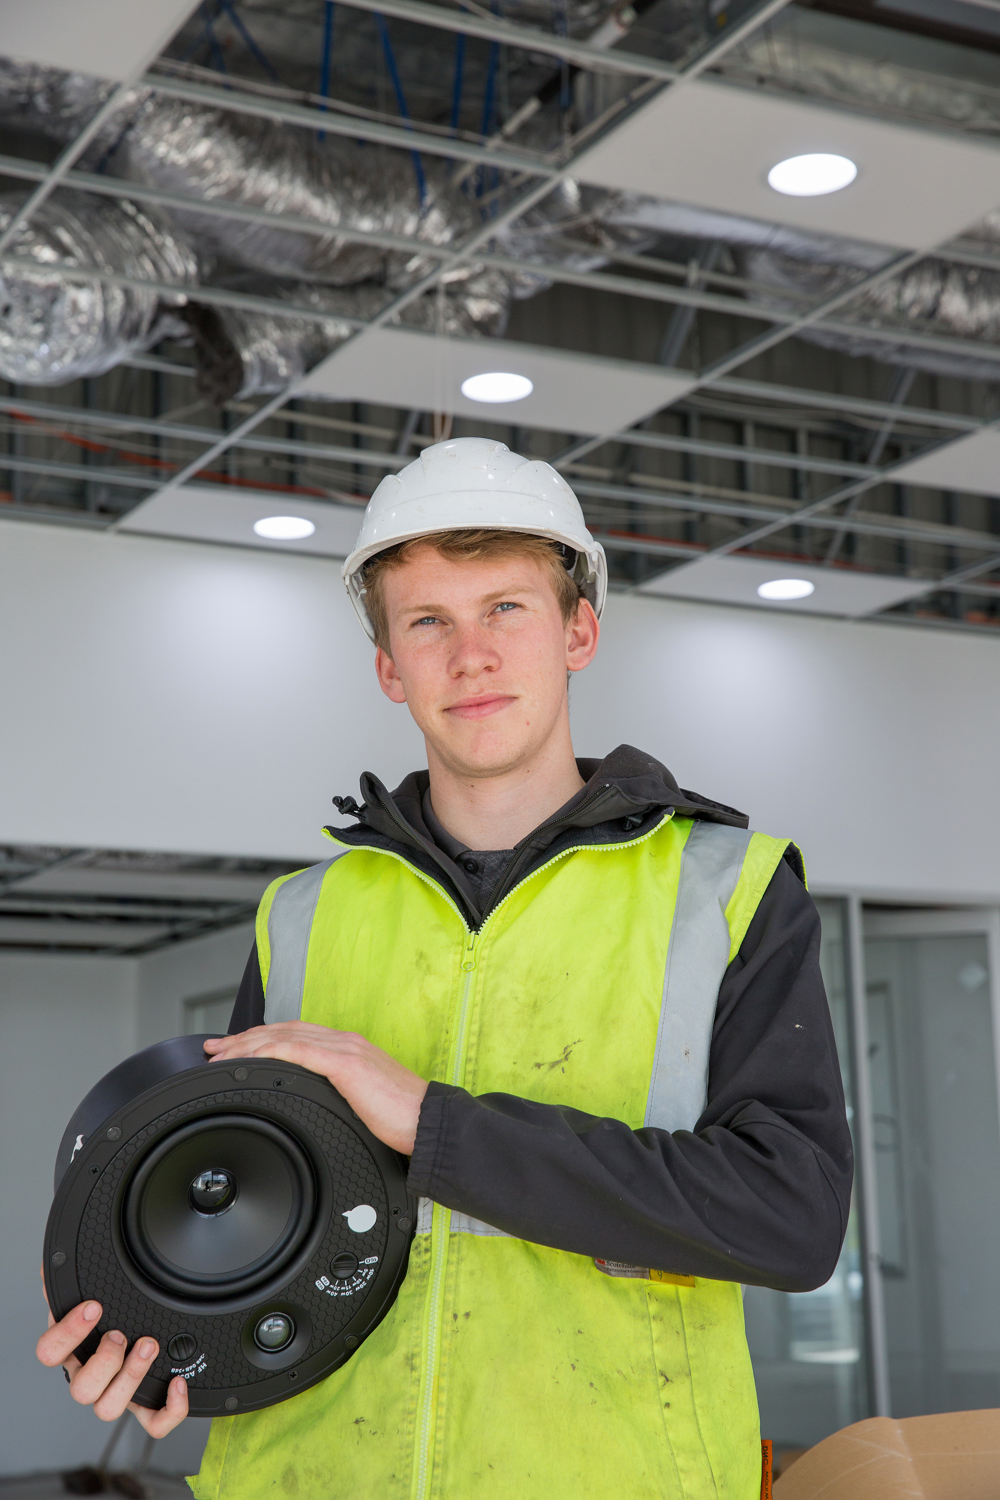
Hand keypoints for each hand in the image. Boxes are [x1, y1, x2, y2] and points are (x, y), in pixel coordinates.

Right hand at [37, 1281, 188, 1436]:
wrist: (137, 1328)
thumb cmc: (108, 1316)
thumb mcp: (89, 1294)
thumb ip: (74, 1280)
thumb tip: (56, 1263)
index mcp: (71, 1350)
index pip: (49, 1353)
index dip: (68, 1333)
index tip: (93, 1308)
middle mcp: (89, 1376)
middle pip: (80, 1390)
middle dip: (104, 1361)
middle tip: (120, 1335)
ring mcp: (115, 1393)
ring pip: (109, 1408)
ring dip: (130, 1377)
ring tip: (148, 1346)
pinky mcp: (144, 1404)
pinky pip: (152, 1423)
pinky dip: (168, 1410)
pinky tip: (178, 1382)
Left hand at [205, 1024, 427, 1153]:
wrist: (428, 1122)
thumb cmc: (402, 1120)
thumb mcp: (364, 1102)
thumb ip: (339, 1095)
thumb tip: (314, 1108)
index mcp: (349, 1049)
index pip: (297, 1034)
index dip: (263, 1038)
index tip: (237, 1049)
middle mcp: (345, 1041)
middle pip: (284, 1030)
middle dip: (245, 1038)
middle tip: (216, 1049)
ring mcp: (345, 1049)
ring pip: (285, 1036)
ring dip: (248, 1044)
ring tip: (222, 1055)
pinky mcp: (345, 1063)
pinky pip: (297, 1050)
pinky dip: (268, 1051)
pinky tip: (249, 1058)